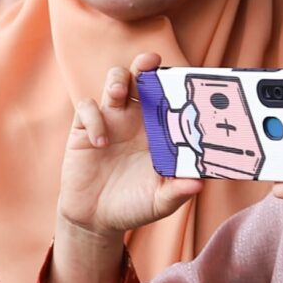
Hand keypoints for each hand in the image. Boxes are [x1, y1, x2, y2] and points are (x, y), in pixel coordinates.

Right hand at [58, 52, 200, 245]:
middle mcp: (135, 120)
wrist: (96, 219)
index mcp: (159, 131)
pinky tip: (100, 143)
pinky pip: (87, 109)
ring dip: (117, 80)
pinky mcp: (83, 130)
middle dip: (145, 66)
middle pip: (141, 79)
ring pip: (114, 83)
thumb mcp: (160, 202)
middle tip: (150, 63)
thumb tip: (199, 183)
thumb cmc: (134, 206)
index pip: (169, 98)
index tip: (184, 77)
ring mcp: (109, 122)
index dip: (174, 83)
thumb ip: (177, 192)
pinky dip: (93, 120)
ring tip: (119, 93)